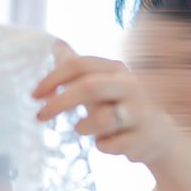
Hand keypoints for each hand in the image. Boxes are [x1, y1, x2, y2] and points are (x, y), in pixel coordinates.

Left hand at [32, 41, 179, 167]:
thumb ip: (76, 67)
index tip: (34, 95)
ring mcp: (139, 111)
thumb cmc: (117, 105)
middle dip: (60, 102)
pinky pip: (110, 144)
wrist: (156, 134)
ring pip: (102, 119)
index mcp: (115, 69)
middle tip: (39, 116)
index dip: (53, 78)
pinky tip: (108, 143)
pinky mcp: (143, 137)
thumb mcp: (98, 83)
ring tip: (83, 129)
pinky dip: (102, 146)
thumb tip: (54, 43)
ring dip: (84, 127)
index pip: (79, 65)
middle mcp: (129, 85)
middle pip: (89, 87)